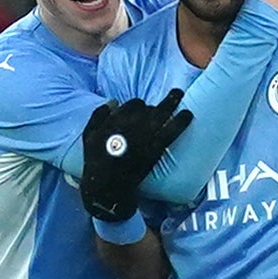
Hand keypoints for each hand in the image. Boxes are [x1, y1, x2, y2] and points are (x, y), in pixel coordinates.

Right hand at [80, 89, 192, 223]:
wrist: (107, 185)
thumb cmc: (96, 161)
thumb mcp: (89, 135)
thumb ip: (99, 115)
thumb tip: (114, 101)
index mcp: (116, 118)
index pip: (133, 104)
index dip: (139, 106)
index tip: (142, 110)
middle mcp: (131, 123)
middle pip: (148, 107)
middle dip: (154, 107)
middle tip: (162, 105)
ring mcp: (144, 135)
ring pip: (161, 112)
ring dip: (171, 100)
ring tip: (179, 93)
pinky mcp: (155, 148)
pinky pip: (171, 130)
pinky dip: (181, 121)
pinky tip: (189, 114)